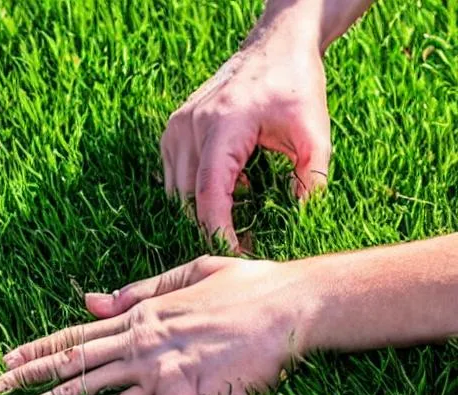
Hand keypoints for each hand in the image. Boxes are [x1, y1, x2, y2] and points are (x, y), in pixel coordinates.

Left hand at [0, 255, 312, 394]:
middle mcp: (145, 348)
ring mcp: (166, 378)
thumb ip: (139, 290)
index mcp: (144, 315)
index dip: (35, 355)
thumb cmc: (243, 285)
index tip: (3, 370)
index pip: (76, 337)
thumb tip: (92, 299)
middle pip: (74, 377)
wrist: (287, 305)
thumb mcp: (187, 272)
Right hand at [161, 22, 330, 249]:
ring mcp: (178, 126)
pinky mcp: (175, 128)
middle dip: (213, 227)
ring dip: (204, 211)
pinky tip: (231, 187)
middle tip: (247, 241)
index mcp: (223, 126)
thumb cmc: (295, 84)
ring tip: (241, 216)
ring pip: (176, 191)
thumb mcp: (315, 133)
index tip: (238, 254)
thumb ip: (313, 179)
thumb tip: (302, 220)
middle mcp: (191, 126)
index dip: (220, 232)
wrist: (275, 46)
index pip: (210, 195)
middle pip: (188, 198)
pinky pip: (174, 175)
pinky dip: (196, 191)